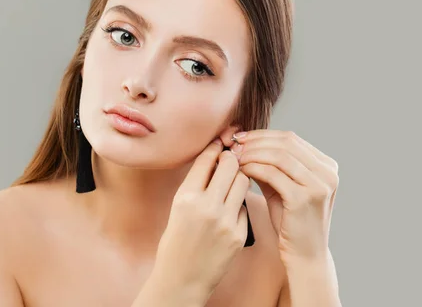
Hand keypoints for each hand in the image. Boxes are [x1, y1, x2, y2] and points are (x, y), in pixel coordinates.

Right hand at [153, 139, 249, 300]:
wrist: (181, 278)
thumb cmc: (176, 240)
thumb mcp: (177, 207)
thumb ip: (196, 183)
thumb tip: (216, 157)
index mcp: (186, 196)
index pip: (207, 159)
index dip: (215, 147)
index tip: (220, 142)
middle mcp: (206, 206)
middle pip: (231, 165)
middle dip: (232, 159)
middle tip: (230, 160)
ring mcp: (225, 221)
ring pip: (244, 182)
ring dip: (239, 177)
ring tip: (232, 182)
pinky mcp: (239, 234)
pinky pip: (245, 206)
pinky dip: (239, 203)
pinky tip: (230, 210)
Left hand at [224, 130, 338, 264]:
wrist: (304, 255)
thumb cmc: (291, 222)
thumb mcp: (282, 187)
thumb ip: (269, 165)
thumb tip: (243, 143)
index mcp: (326, 165)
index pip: (290, 138)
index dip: (261, 135)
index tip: (239, 137)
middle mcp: (328, 172)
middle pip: (285, 143)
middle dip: (255, 141)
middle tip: (233, 145)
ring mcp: (319, 185)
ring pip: (279, 155)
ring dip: (252, 153)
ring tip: (234, 157)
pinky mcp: (305, 198)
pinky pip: (274, 173)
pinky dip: (254, 168)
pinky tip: (241, 170)